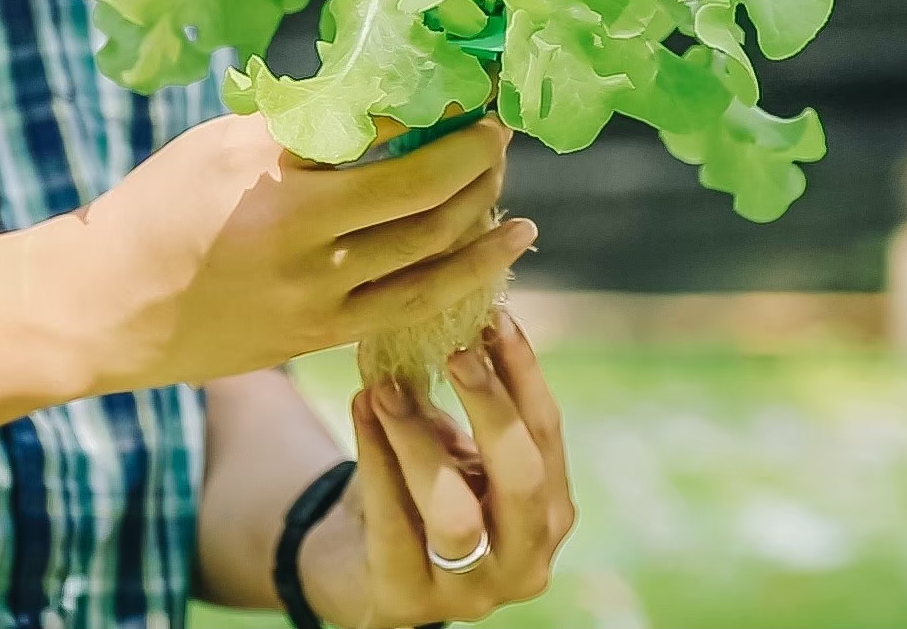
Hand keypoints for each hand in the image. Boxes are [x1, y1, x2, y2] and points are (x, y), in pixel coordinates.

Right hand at [35, 112, 532, 394]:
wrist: (101, 309)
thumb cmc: (159, 208)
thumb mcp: (221, 144)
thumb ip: (303, 125)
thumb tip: (388, 95)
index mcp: (277, 180)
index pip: (389, 137)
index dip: (445, 113)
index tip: (474, 91)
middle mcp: (304, 241)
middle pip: (426, 195)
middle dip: (477, 159)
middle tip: (498, 132)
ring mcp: (317, 298)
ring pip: (432, 254)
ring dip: (483, 215)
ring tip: (508, 187)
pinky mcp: (322, 337)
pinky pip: (414, 305)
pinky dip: (468, 275)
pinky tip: (502, 249)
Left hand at [300, 311, 575, 628]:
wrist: (356, 563)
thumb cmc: (420, 488)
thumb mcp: (452, 442)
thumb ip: (465, 398)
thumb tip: (460, 308)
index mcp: (550, 513)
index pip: (547, 434)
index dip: (523, 373)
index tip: (494, 317)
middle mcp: (525, 561)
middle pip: (522, 477)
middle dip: (491, 408)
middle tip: (456, 351)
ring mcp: (469, 594)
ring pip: (454, 513)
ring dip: (419, 441)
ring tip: (386, 386)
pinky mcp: (406, 605)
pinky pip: (391, 526)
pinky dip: (375, 459)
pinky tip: (361, 407)